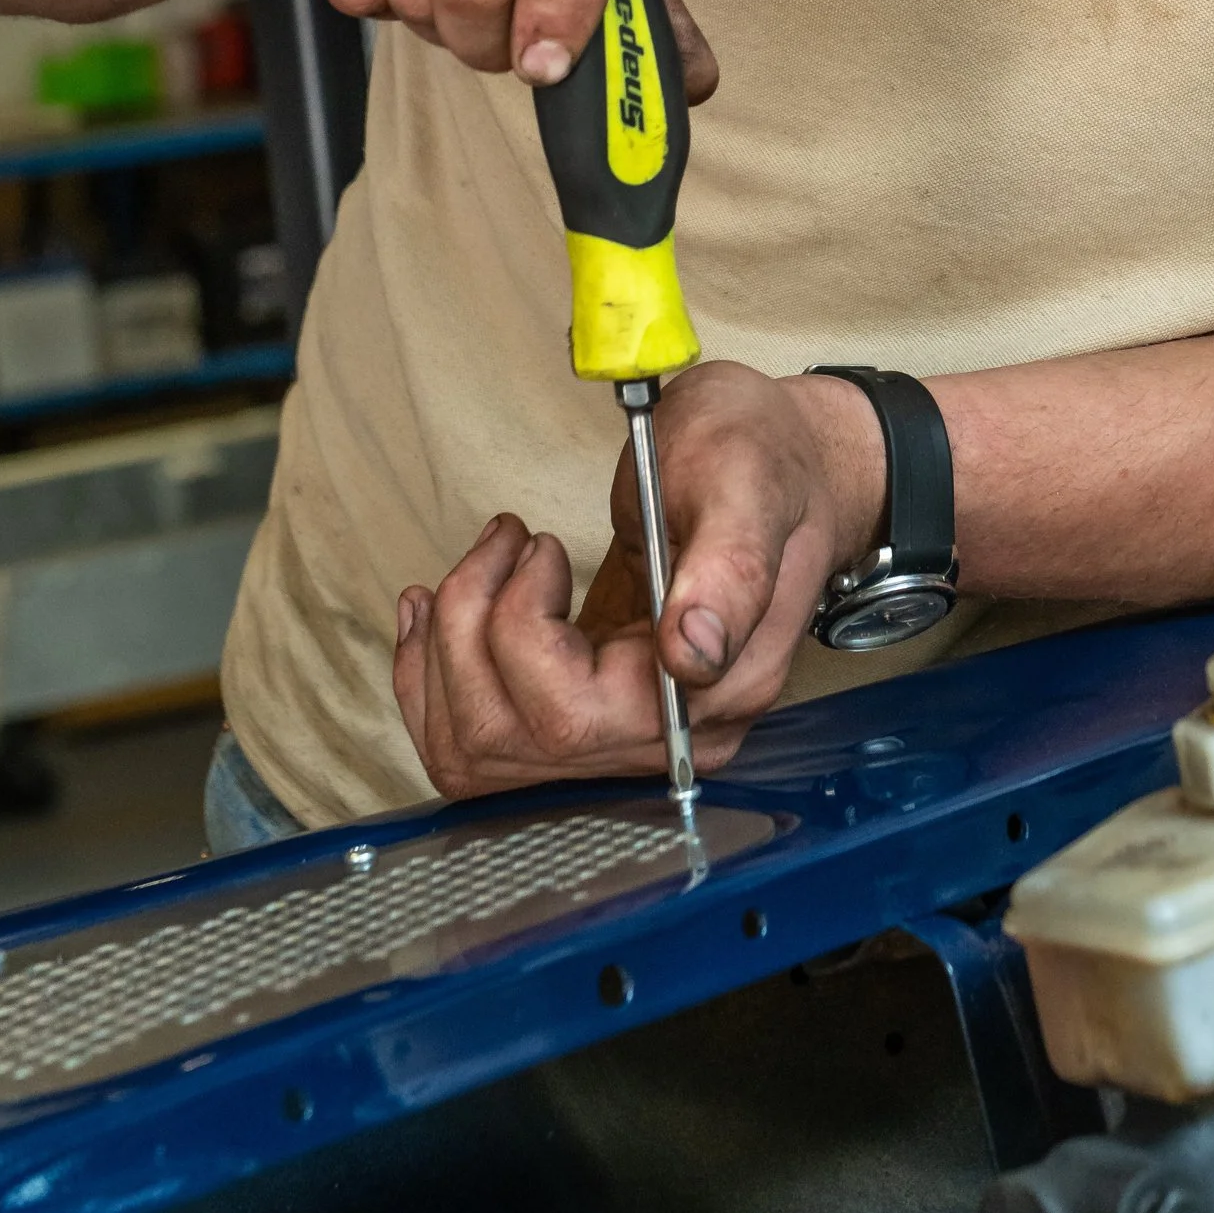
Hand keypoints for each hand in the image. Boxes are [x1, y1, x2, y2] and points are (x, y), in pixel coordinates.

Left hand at [391, 366, 887, 797]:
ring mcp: (627, 732)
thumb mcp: (745, 481)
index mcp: (716, 690)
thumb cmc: (765, 461)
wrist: (782, 466)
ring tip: (481, 560)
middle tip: (507, 538)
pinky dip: (431, 677)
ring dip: (444, 652)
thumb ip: (728, 568)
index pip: (570, 717)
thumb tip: (691, 654)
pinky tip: (437, 610)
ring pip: (476, 751)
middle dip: (471, 628)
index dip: (521, 632)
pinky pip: (478, 739)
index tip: (542, 547)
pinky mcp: (588, 713)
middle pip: (508, 738)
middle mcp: (669, 734)